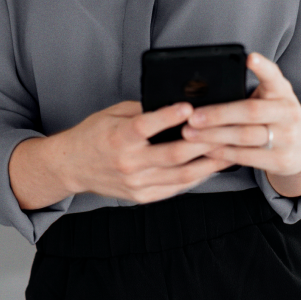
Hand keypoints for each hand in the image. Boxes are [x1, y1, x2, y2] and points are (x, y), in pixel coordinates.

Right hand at [54, 100, 235, 203]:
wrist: (72, 166)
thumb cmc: (94, 134)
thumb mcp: (113, 113)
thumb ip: (142, 110)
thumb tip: (174, 102)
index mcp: (118, 137)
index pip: (147, 126)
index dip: (169, 116)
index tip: (189, 107)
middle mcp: (128, 163)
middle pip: (173, 154)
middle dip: (203, 142)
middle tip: (225, 130)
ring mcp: (136, 183)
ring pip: (180, 175)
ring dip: (208, 163)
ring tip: (228, 151)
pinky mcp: (142, 196)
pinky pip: (175, 188)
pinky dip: (195, 178)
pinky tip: (210, 167)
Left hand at [181, 53, 300, 184]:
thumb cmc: (276, 114)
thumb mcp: (272, 96)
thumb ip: (248, 90)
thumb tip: (204, 88)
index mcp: (282, 91)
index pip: (274, 76)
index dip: (262, 67)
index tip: (249, 57)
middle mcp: (288, 112)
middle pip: (251, 111)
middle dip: (218, 114)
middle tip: (192, 116)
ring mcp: (287, 138)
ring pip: (245, 137)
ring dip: (214, 136)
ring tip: (189, 133)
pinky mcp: (282, 161)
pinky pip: (246, 157)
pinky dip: (222, 153)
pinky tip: (205, 149)